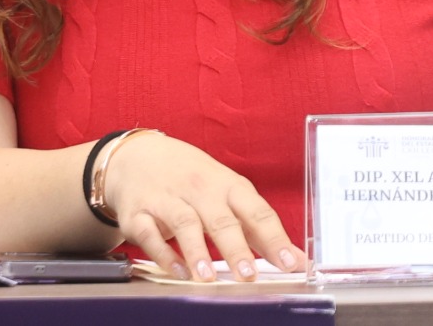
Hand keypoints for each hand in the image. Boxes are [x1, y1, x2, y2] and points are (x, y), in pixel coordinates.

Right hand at [103, 133, 303, 281]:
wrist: (138, 155)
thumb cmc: (192, 178)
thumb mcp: (226, 192)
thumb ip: (257, 228)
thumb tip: (294, 259)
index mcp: (227, 185)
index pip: (256, 210)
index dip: (274, 238)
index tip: (288, 262)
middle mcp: (199, 190)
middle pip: (221, 219)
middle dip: (235, 248)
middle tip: (248, 275)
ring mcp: (167, 199)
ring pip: (185, 223)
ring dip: (197, 251)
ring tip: (207, 277)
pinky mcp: (137, 213)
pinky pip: (149, 233)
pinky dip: (163, 253)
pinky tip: (177, 271)